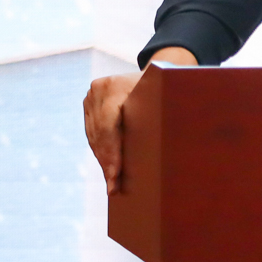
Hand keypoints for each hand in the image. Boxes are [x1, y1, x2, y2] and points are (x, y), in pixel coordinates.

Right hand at [83, 46, 195, 193]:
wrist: (158, 74)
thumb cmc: (167, 91)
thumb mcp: (166, 100)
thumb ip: (164, 117)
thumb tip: (172, 149)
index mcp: (117, 85)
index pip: (108, 126)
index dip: (111, 153)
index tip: (115, 176)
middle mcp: (100, 88)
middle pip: (100, 133)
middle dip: (107, 162)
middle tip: (114, 187)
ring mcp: (92, 94)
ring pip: (94, 135)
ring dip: (103, 159)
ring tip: (112, 182)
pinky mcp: (89, 102)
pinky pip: (92, 131)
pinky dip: (101, 150)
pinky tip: (108, 167)